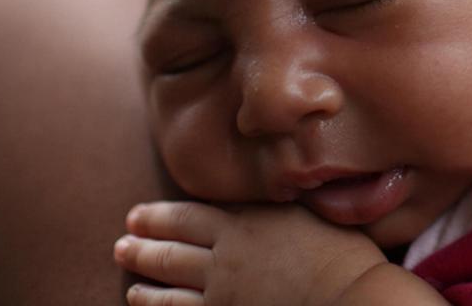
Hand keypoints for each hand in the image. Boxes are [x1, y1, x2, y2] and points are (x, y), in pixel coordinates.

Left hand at [114, 201, 387, 305]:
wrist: (350, 295)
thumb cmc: (343, 253)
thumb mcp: (312, 211)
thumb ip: (282, 200)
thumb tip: (275, 179)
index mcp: (245, 223)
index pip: (188, 216)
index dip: (159, 216)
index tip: (137, 216)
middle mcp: (227, 256)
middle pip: (172, 248)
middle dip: (142, 246)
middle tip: (121, 243)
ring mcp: (224, 292)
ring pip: (170, 287)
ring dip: (145, 284)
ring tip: (130, 283)